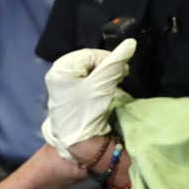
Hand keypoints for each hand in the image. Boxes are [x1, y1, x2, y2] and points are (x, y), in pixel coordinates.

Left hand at [39, 39, 136, 162]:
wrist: (78, 146)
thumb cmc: (86, 113)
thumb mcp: (101, 86)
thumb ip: (115, 64)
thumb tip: (130, 42)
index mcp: (60, 69)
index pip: (90, 54)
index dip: (109, 60)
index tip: (123, 71)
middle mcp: (57, 75)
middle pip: (89, 63)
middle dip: (107, 69)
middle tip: (121, 77)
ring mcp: (62, 87)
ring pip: (89, 73)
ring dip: (104, 78)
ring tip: (114, 86)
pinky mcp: (68, 97)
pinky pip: (85, 83)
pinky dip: (98, 86)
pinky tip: (104, 93)